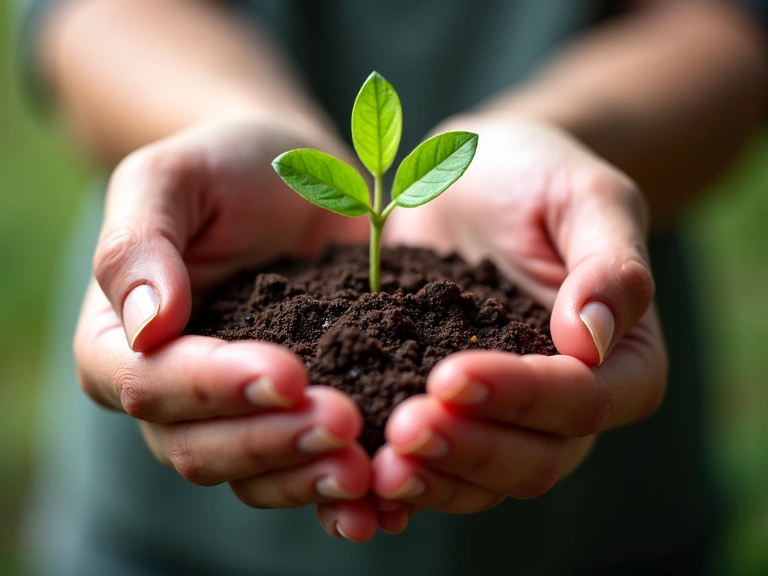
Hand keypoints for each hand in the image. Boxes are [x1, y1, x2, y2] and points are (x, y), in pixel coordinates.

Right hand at [74, 120, 380, 540]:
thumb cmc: (227, 167)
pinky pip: (305, 470)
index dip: (215, 387)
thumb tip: (146, 326)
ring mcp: (236, 413)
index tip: (287, 373)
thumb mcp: (172, 178)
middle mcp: (174, 393)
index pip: (153, 384)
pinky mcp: (295, 416)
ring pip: (254, 475)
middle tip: (342, 424)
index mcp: (123, 340)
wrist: (299, 180)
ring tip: (367, 470)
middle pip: (201, 448)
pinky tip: (386, 499)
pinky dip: (341, 495)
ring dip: (307, 479)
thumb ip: (138, 244)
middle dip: (272, 442)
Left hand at [371, 116, 666, 530]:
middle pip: (536, 459)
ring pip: (486, 480)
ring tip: (375, 466)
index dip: (521, 398)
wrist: (475, 179)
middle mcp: (570, 403)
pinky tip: (359, 478)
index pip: (583, 400)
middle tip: (402, 430)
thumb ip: (609, 264)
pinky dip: (406, 482)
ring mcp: (510, 416)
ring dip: (434, 479)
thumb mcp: (584, 196)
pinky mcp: (456, 414)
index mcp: (622, 359)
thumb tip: (596, 340)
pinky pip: (440, 465)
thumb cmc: (538, 175)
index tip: (450, 375)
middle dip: (469, 450)